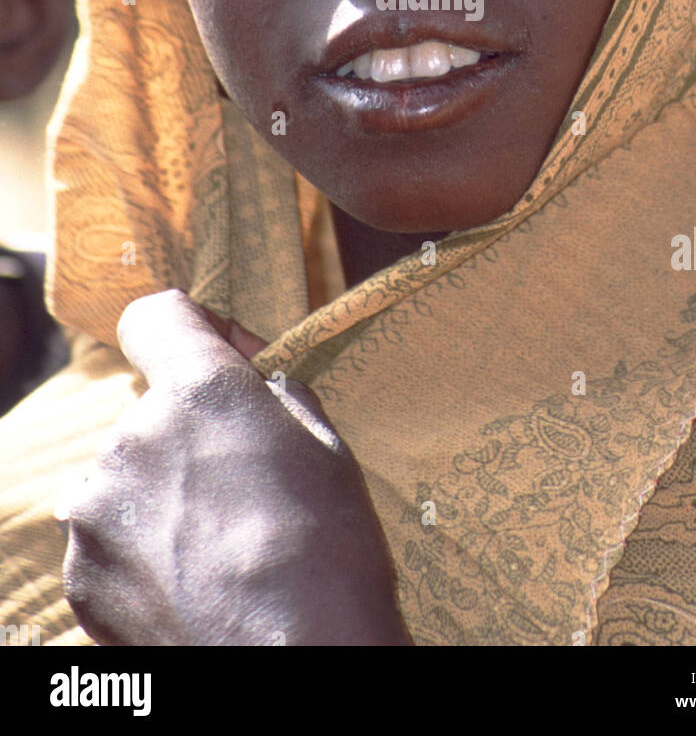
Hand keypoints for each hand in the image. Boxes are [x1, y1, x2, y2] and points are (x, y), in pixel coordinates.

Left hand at [59, 289, 410, 645]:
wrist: (295, 663)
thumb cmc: (328, 552)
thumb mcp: (327, 448)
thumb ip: (277, 398)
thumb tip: (256, 384)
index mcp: (198, 391)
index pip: (156, 316)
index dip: (191, 330)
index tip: (225, 360)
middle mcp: (132, 436)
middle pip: (152, 411)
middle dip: (190, 433)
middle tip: (244, 483)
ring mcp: (99, 510)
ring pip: (128, 477)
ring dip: (162, 495)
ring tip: (219, 545)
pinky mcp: (83, 573)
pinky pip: (110, 538)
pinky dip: (142, 552)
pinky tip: (192, 581)